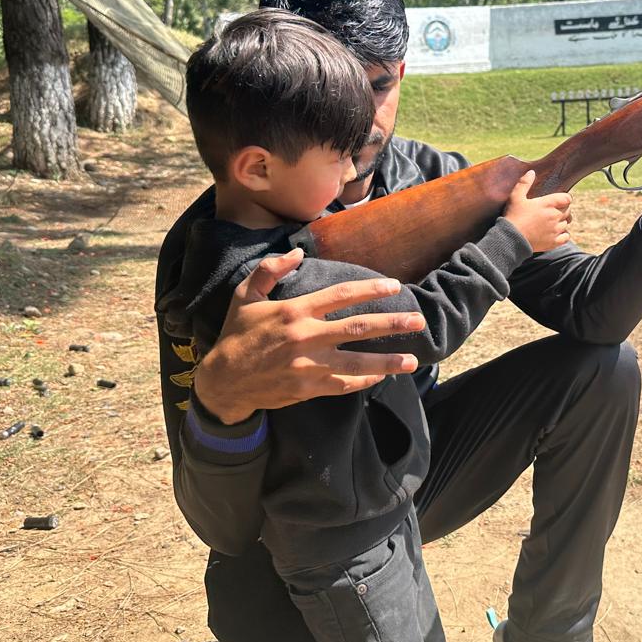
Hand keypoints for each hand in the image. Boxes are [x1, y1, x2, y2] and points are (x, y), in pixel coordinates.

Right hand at [193, 248, 425, 424]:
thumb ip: (270, 270)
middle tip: (418, 320)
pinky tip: (383, 375)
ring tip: (413, 359)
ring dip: (387, 360)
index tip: (395, 287)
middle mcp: (305, 336)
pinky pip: (343, 385)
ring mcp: (308, 365)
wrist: (223, 380)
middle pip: (358, 328)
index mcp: (294, 310)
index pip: (342, 295)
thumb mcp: (245, 295)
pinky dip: (364, 380)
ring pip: (357, 362)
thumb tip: (297, 253)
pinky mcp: (307, 388)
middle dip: (392, 324)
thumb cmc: (237, 334)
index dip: (372, 289)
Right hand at [503, 169, 572, 251]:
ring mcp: (555, 230)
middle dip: (562, 210)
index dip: (564, 198)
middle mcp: (554, 216)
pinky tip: (555, 233)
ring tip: (551, 223)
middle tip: (552, 211)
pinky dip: (563, 235)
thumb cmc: (513, 216)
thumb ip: (524, 183)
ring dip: (561, 222)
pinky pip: (566, 237)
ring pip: (566, 223)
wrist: (510, 239)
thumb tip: (531, 172)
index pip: (567, 198)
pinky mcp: (554, 242)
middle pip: (567, 211)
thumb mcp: (515, 197)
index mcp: (548, 204)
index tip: (559, 200)